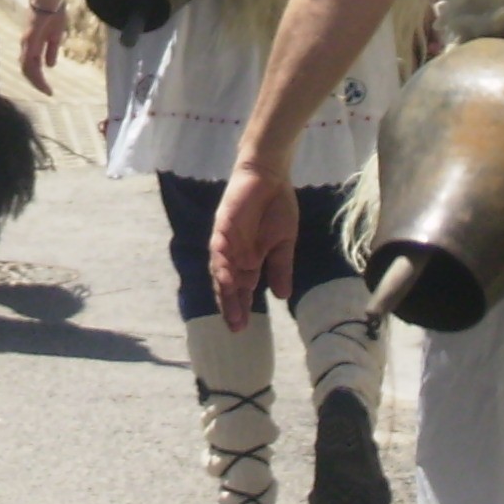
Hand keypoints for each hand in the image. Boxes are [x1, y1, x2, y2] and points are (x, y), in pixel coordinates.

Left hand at [20, 2, 66, 94]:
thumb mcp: (56, 33)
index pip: (31, 65)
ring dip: (36, 80)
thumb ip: (51, 49)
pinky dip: (35, 71)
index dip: (38, 78)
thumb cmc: (53, 8)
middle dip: (37, 83)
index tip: (48, 90)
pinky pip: (29, 58)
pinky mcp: (30, 36)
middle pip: (27, 68)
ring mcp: (27, 40)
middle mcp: (26, 43)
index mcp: (32, 42)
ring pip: (26, 66)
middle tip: (47, 93)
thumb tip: (50, 66)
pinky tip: (42, 78)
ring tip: (46, 90)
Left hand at [209, 161, 298, 331]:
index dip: (241, 307)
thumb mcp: (284, 243)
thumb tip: (282, 297)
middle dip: (231, 306)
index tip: (243, 328)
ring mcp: (226, 240)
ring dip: (225, 291)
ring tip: (231, 312)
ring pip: (221, 270)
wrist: (271, 176)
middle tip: (235, 328)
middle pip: (229, 285)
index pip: (242, 289)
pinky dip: (222, 264)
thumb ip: (280, 267)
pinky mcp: (222, 225)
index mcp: (249, 259)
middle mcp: (234, 253)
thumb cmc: (278, 206)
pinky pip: (219, 248)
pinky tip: (226, 279)